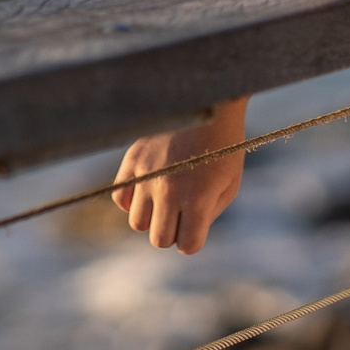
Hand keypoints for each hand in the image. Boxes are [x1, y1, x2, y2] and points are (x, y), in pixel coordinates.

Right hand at [111, 100, 246, 252]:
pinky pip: (120, 197)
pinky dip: (132, 200)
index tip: (196, 228)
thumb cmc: (223, 147)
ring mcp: (147, 174)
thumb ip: (208, 215)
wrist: (209, 103)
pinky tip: (148, 188)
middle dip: (172, 231)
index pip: (187, 246)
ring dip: (152, 217)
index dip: (193, 240)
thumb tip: (184, 235)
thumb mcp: (229, 185)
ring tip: (166, 198)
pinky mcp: (132, 159)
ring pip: (137, 222)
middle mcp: (168, 190)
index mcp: (197, 199)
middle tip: (182, 213)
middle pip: (159, 239)